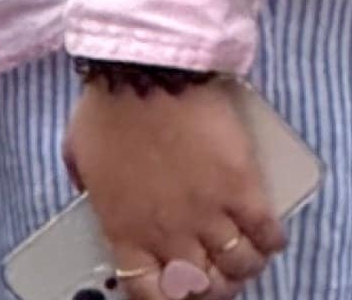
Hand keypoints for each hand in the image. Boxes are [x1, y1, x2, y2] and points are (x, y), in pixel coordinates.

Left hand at [65, 79, 285, 298]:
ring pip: (237, 262)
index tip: (179, 291)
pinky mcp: (241, 183)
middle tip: (221, 277)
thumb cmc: (109, 108)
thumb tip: (90, 188)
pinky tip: (273, 239)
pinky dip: (271, 238)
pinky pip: (263, 226)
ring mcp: (208, 210)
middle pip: (201, 285)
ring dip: (246, 267)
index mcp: (125, 232)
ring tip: (251, 260)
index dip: (170, 298)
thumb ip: (86, 186)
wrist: (148, 74)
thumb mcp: (78, 158)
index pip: (149, 293)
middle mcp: (169, 233)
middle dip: (214, 289)